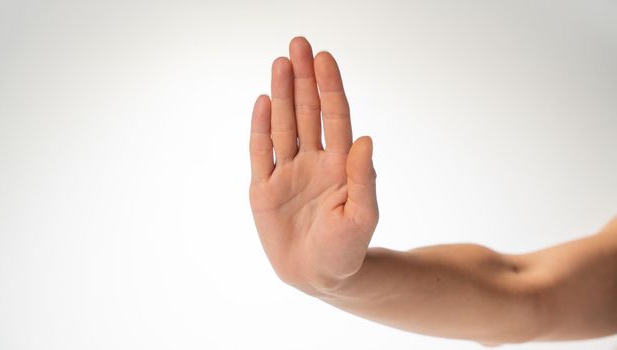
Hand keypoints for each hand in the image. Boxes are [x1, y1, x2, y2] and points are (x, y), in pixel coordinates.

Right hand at [249, 37, 378, 293]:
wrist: (318, 275)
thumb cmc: (346, 248)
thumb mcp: (362, 216)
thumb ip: (363, 178)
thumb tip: (365, 139)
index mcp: (340, 165)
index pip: (334, 117)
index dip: (329, 88)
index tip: (324, 58)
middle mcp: (313, 161)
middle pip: (307, 112)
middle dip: (303, 79)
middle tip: (298, 44)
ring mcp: (287, 173)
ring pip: (283, 125)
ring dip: (281, 94)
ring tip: (280, 63)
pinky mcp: (264, 188)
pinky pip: (261, 152)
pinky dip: (260, 127)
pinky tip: (262, 101)